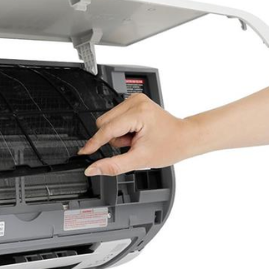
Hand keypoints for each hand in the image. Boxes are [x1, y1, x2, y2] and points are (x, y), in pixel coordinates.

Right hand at [78, 93, 195, 175]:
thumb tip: (93, 168)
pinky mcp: (134, 101)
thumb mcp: (140, 160)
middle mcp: (135, 101)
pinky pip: (115, 117)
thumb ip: (113, 165)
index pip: (107, 129)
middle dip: (113, 139)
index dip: (94, 143)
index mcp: (138, 113)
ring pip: (108, 120)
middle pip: (104, 123)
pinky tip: (135, 133)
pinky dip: (121, 129)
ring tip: (135, 139)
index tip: (84, 152)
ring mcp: (135, 99)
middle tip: (131, 145)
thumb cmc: (170, 146)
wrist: (185, 138)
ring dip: (117, 134)